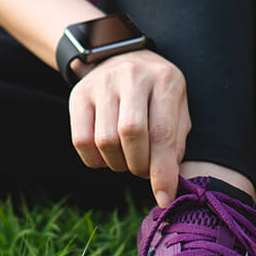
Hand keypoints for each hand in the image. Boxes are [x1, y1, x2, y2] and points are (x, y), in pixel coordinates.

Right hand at [68, 50, 191, 203]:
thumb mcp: (176, 109)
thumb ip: (175, 144)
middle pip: (130, 134)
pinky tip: (107, 155)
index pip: (162, 133)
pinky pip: (80, 141)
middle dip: (138, 165)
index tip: (164, 198)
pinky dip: (96, 160)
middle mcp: (132, 75)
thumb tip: (166, 187)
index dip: (163, 171)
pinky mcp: (78, 94)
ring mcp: (101, 83)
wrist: (122, 57)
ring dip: (118, 164)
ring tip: (128, 159)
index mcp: (165, 79)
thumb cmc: (156, 94)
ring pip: (104, 140)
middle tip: (143, 170)